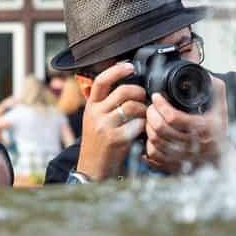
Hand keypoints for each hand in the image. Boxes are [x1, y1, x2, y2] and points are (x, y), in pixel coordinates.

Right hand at [75, 61, 146, 179]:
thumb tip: (129, 85)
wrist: (92, 169)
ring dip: (144, 109)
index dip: (117, 70)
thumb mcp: (95, 119)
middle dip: (139, 92)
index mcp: (91, 106)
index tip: (130, 66)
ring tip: (144, 116)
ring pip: (133, 106)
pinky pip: (138, 124)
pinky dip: (144, 125)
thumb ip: (107, 103)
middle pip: (123, 91)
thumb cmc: (99, 143)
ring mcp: (105, 126)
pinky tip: (142, 130)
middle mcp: (95, 114)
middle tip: (144, 98)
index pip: (101, 80)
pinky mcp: (116, 139)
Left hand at [144, 76, 227, 172]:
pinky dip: (148, 145)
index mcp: (203, 129)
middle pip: (160, 130)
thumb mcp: (222, 108)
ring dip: (148, 128)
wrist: (222, 159)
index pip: (173, 117)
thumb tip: (207, 76)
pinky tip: (151, 136)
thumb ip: (216, 89)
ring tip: (150, 119)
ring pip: (154, 143)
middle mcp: (192, 145)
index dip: (161, 105)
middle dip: (151, 114)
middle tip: (150, 107)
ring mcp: (182, 157)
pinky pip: (153, 156)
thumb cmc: (220, 132)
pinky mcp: (174, 166)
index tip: (157, 96)